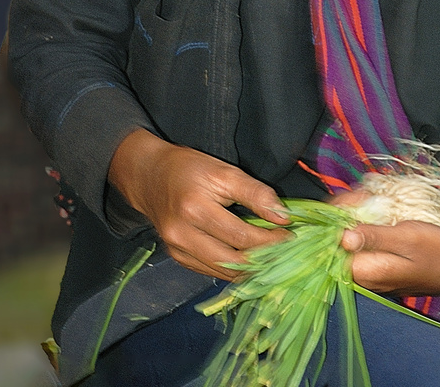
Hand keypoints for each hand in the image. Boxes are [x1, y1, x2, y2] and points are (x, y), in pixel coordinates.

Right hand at [108, 129, 289, 278]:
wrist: (149, 176)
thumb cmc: (189, 168)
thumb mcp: (223, 171)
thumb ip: (255, 193)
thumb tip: (283, 216)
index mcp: (195, 209)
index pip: (241, 237)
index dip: (270, 240)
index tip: (291, 235)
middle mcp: (183, 235)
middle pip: (232, 261)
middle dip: (264, 260)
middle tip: (286, 252)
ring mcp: (177, 250)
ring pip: (222, 272)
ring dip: (251, 269)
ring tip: (273, 257)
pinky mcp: (177, 258)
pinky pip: (210, 271)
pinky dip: (233, 269)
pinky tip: (250, 261)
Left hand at [336, 193, 439, 295]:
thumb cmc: (437, 251)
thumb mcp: (407, 238)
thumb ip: (374, 238)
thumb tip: (342, 237)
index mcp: (366, 272)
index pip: (332, 244)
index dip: (336, 217)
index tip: (352, 197)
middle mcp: (362, 276)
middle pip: (337, 240)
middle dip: (344, 212)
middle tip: (363, 194)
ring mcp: (368, 270)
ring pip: (347, 237)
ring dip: (353, 214)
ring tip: (368, 197)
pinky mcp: (376, 263)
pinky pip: (360, 240)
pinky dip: (363, 222)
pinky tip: (373, 209)